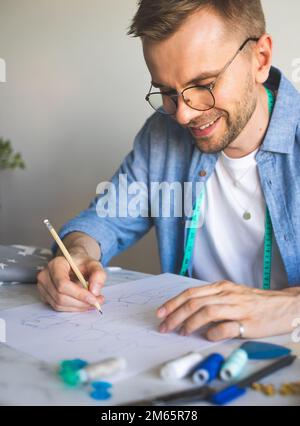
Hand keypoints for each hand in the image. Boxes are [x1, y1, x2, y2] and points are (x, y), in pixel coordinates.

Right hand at [37, 254, 105, 311]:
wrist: (74, 264)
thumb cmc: (82, 263)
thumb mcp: (94, 264)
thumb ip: (98, 275)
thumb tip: (94, 292)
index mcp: (56, 264)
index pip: (63, 284)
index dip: (79, 294)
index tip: (94, 299)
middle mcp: (45, 275)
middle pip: (61, 296)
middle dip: (81, 302)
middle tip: (97, 302)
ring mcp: (43, 287)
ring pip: (59, 304)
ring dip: (78, 306)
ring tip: (92, 301)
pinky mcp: (45, 296)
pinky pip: (58, 307)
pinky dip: (73, 307)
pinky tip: (83, 303)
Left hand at [156, 280, 299, 340]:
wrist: (283, 305)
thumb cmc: (254, 302)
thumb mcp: (230, 294)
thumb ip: (211, 300)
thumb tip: (189, 313)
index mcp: (220, 287)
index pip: (190, 293)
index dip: (173, 303)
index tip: (161, 313)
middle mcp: (226, 294)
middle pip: (194, 302)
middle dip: (175, 315)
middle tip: (164, 327)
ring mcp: (237, 308)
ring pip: (206, 312)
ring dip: (190, 323)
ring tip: (181, 332)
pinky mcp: (247, 323)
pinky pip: (226, 327)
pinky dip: (213, 333)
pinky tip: (207, 336)